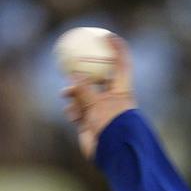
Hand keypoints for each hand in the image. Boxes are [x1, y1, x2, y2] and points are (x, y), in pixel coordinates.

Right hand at [61, 35, 136, 159]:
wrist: (115, 155)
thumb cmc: (112, 126)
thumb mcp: (98, 104)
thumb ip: (85, 89)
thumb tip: (74, 76)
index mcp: (122, 91)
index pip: (122, 65)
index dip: (118, 49)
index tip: (109, 35)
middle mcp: (113, 99)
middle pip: (97, 79)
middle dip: (83, 74)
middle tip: (70, 68)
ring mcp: (102, 112)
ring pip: (84, 95)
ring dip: (75, 96)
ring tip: (67, 98)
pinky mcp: (92, 124)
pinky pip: (79, 112)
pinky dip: (74, 112)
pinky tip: (72, 116)